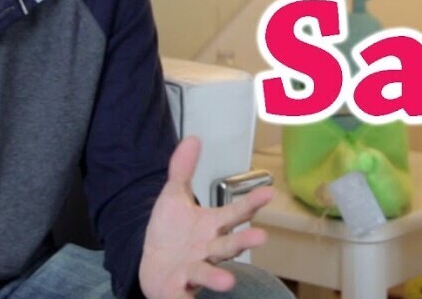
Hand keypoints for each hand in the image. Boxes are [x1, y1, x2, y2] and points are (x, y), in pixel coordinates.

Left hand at [138, 137, 273, 298]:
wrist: (151, 264)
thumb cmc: (171, 232)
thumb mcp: (173, 197)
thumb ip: (183, 170)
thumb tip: (193, 138)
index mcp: (212, 226)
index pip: (236, 213)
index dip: (252, 203)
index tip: (270, 192)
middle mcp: (209, 249)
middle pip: (229, 245)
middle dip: (245, 242)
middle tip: (261, 238)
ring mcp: (195, 271)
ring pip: (209, 272)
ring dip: (218, 277)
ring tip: (227, 281)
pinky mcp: (177, 290)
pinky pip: (182, 296)